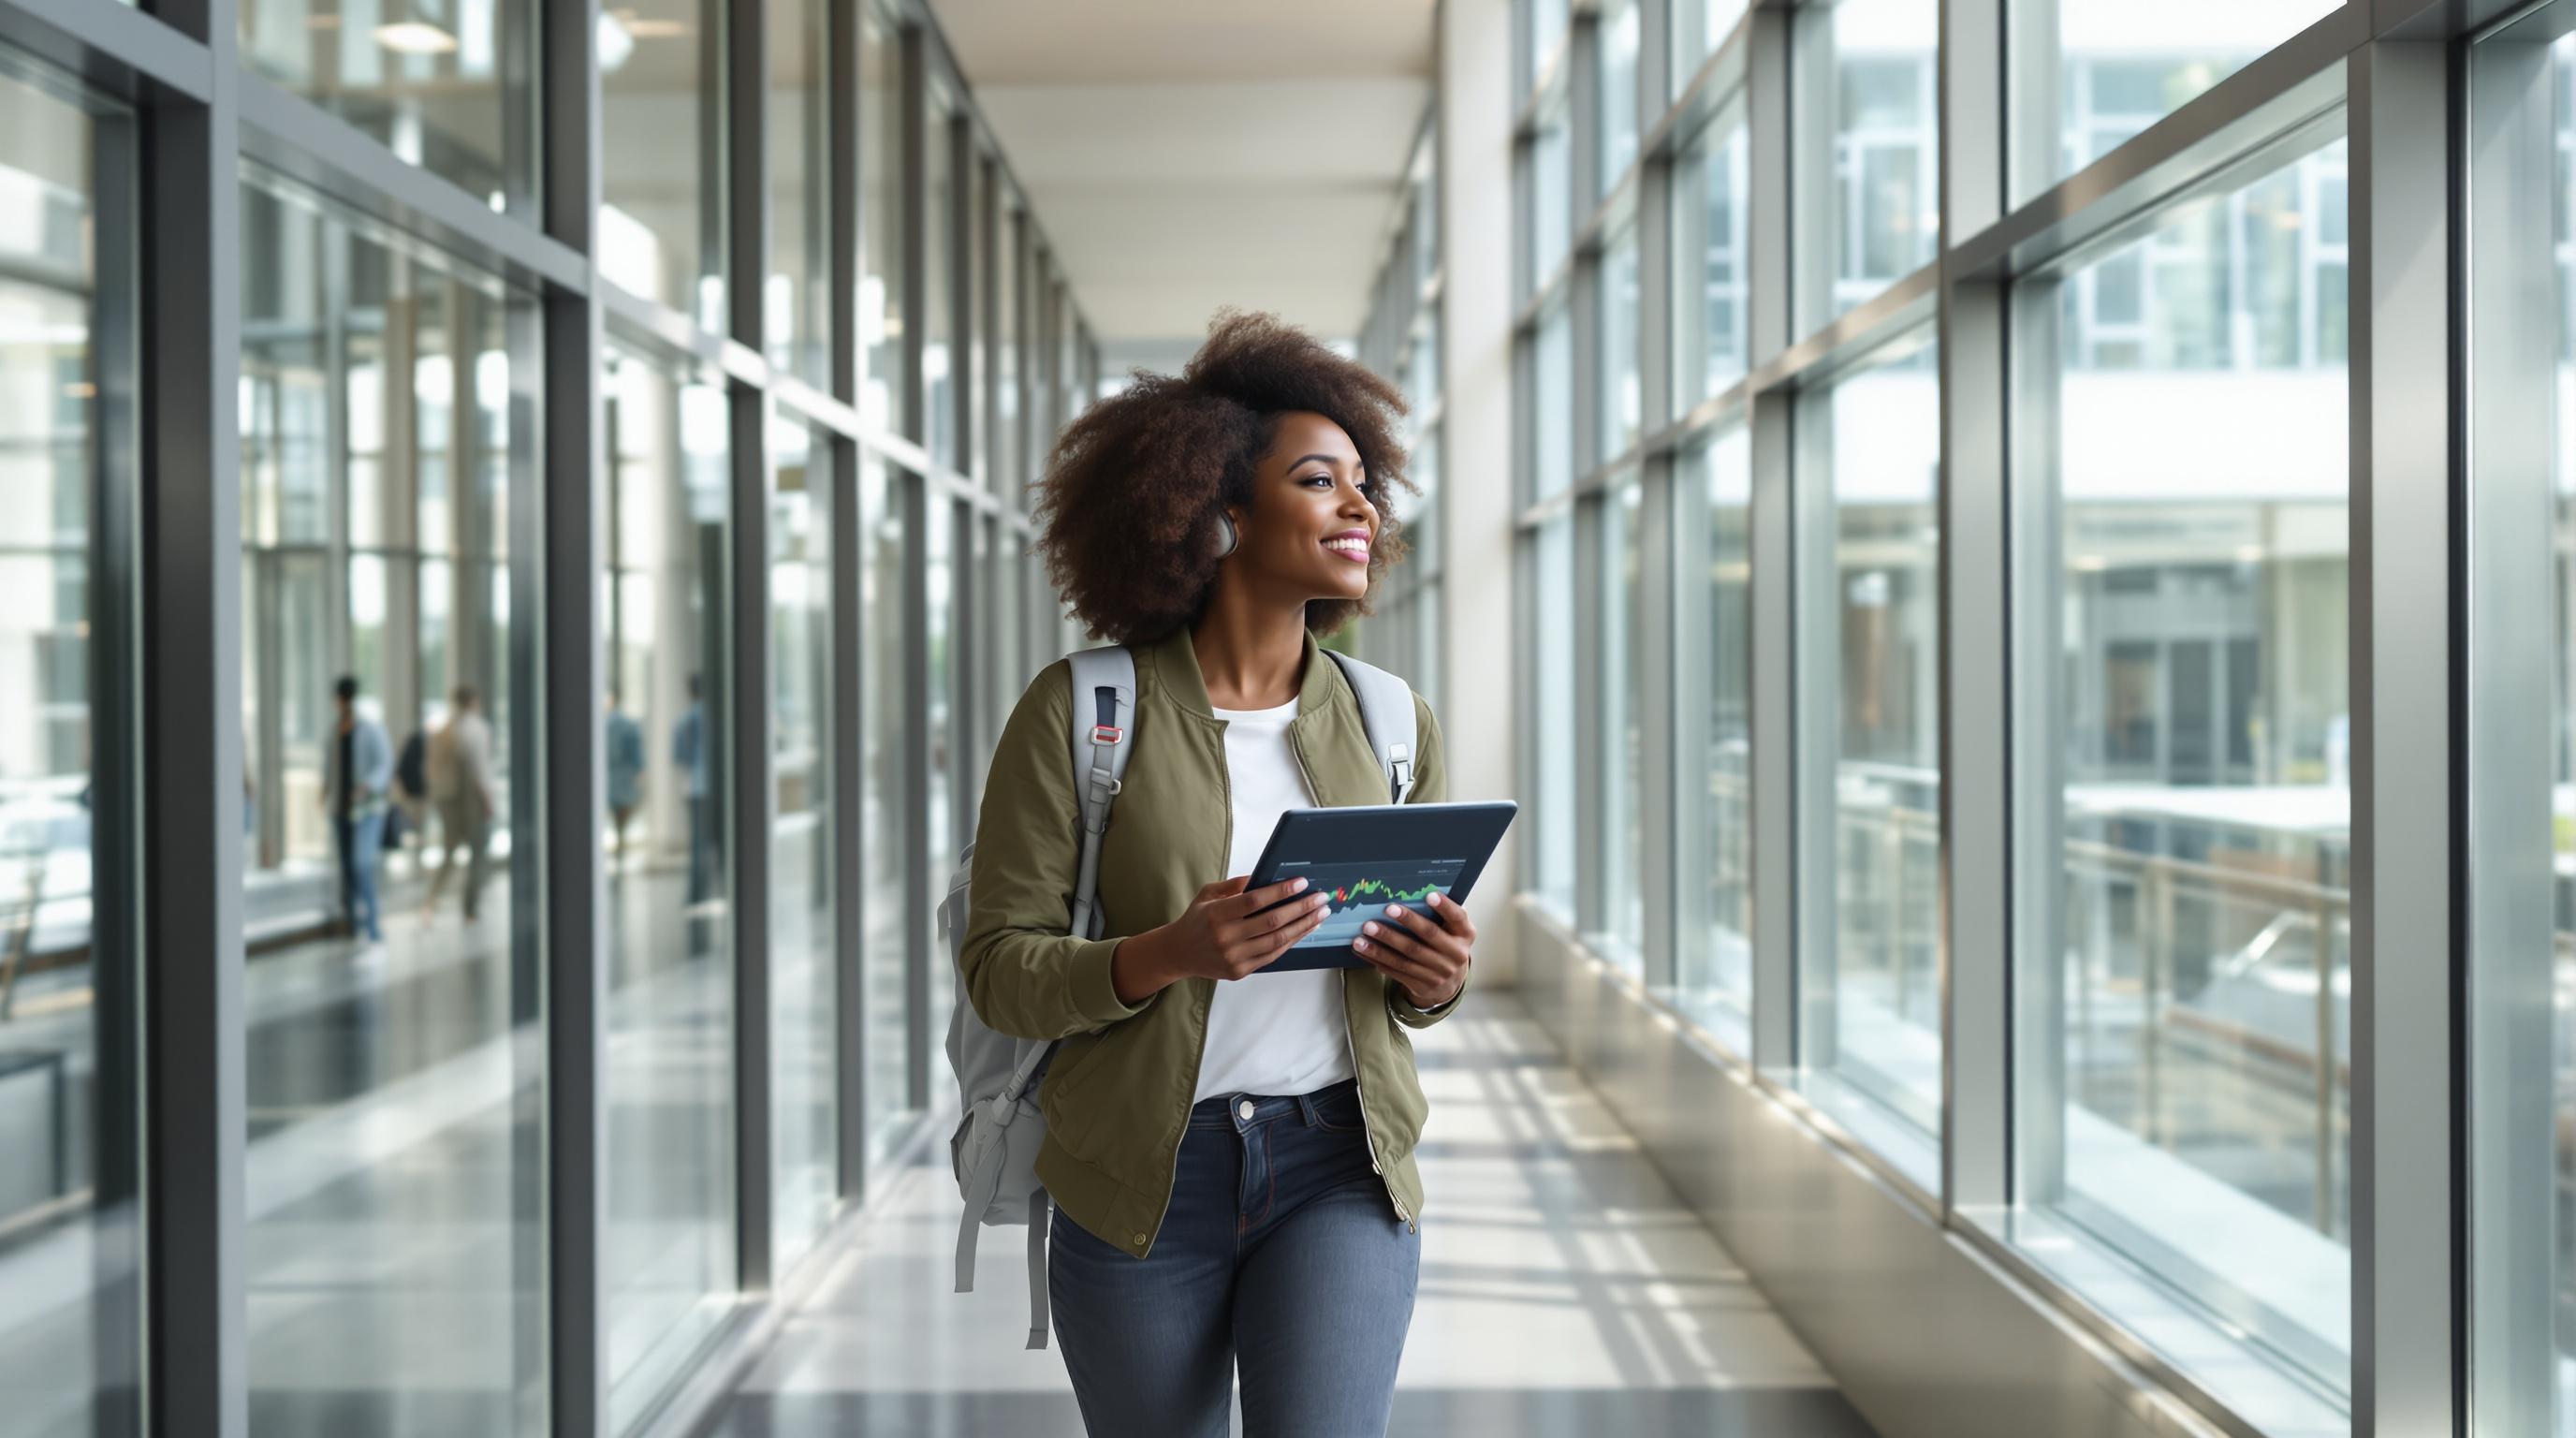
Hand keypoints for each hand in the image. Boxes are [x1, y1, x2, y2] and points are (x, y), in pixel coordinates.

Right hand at [1112, 874, 1332, 1002]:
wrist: (1179, 953)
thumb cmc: (1197, 919)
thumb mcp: (1208, 894)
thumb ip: (1235, 885)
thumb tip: (1264, 876)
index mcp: (1216, 914)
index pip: (1254, 901)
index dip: (1280, 891)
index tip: (1302, 882)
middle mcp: (1225, 937)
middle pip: (1271, 922)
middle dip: (1301, 908)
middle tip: (1321, 898)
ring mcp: (1233, 957)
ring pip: (1277, 941)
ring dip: (1303, 926)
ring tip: (1320, 914)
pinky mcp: (1240, 971)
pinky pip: (1272, 955)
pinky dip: (1291, 942)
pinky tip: (1305, 930)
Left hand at [1352, 891, 1474, 1009]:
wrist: (1449, 984)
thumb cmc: (1446, 945)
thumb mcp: (1453, 931)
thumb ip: (1441, 916)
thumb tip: (1410, 893)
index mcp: (1465, 935)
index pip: (1457, 918)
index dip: (1445, 907)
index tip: (1430, 894)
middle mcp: (1456, 954)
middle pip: (1429, 935)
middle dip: (1407, 921)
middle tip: (1387, 909)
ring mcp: (1439, 973)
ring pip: (1407, 956)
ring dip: (1383, 944)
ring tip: (1364, 933)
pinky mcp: (1422, 985)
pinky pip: (1396, 971)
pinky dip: (1377, 959)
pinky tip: (1363, 950)